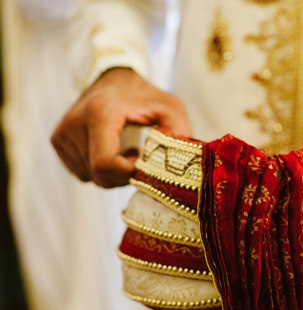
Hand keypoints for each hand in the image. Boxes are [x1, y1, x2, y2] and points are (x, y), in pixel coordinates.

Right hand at [51, 67, 192, 187]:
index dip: (128, 172)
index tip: (143, 162)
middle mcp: (74, 122)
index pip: (106, 163)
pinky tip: (110, 149)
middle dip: (122, 175)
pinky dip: (98, 169)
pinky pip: (80, 172)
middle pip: (98, 175)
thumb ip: (179, 132)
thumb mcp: (170, 108)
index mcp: (100, 113)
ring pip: (90, 177)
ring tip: (126, 150)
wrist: (113, 77)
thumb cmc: (144, 95)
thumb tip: (182, 160)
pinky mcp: (58, 139)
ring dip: (112, 172)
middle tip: (138, 156)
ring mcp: (62, 132)